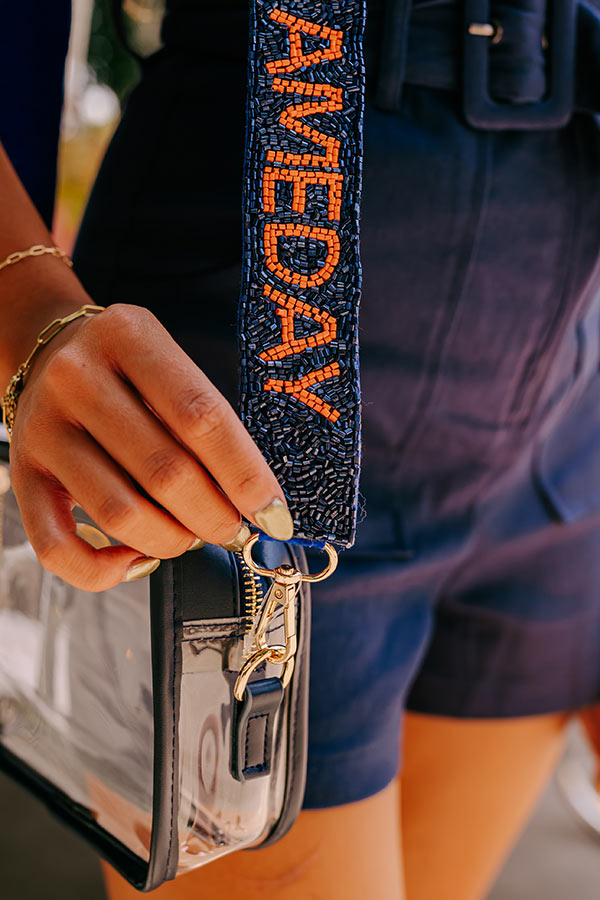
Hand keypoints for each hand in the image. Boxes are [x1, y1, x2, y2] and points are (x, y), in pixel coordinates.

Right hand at [8, 303, 292, 590]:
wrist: (46, 351)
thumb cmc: (126, 369)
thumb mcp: (167, 365)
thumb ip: (203, 422)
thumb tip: (254, 505)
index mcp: (129, 337)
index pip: (203, 417)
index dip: (247, 476)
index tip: (275, 515)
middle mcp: (78, 378)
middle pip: (165, 471)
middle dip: (215, 517)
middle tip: (234, 529)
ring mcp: (44, 428)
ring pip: (120, 513)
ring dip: (171, 541)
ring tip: (190, 536)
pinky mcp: (22, 474)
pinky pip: (58, 547)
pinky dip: (105, 571)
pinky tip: (137, 559)